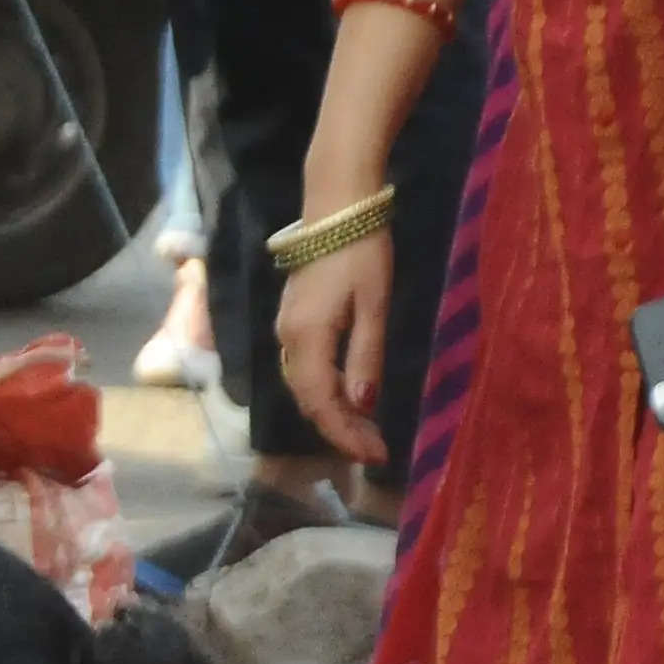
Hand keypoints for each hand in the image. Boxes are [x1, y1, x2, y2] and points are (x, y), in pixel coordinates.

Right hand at [271, 231, 395, 465]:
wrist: (335, 207)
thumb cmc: (361, 251)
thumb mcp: (374, 305)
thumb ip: (366, 358)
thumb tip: (362, 406)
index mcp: (307, 339)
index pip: (322, 403)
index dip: (346, 434)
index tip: (377, 456)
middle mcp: (288, 341)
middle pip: (309, 401)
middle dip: (341, 430)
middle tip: (376, 450)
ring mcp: (286, 332)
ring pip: (304, 388)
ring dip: (333, 414)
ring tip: (365, 432)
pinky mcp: (293, 322)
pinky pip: (304, 371)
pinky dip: (325, 393)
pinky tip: (348, 398)